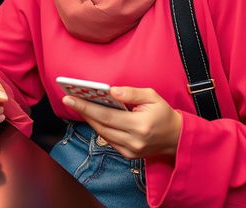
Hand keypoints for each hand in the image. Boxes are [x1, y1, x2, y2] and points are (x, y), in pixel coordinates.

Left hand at [62, 86, 180, 159]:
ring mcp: (130, 151)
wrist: (176, 138)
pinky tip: (93, 115)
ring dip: (89, 119)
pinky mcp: (128, 155)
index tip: (71, 98)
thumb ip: (131, 93)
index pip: (106, 116)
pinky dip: (100, 127)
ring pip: (102, 134)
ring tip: (79, 104)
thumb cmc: (164, 113)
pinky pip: (109, 139)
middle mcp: (133, 141)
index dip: (86, 107)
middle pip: (101, 126)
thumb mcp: (152, 96)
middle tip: (69, 98)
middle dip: (83, 111)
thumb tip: (112, 91)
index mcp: (140, 126)